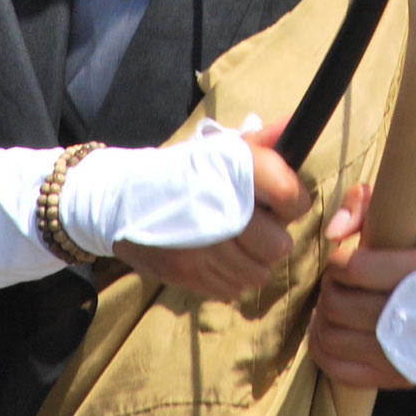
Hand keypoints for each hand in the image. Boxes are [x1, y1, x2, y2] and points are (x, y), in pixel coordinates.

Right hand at [113, 124, 309, 300]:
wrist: (122, 198)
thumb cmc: (181, 172)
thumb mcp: (220, 150)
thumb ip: (263, 142)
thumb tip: (293, 127)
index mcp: (233, 169)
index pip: (290, 195)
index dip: (293, 201)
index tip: (282, 201)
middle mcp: (223, 208)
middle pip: (279, 243)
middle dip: (273, 236)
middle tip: (256, 225)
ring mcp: (206, 247)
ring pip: (259, 272)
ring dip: (254, 261)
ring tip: (237, 244)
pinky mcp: (190, 275)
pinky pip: (233, 289)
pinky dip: (231, 277)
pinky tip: (218, 258)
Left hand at [308, 183, 415, 388]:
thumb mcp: (408, 214)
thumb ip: (363, 204)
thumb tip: (333, 233)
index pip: (356, 268)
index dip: (337, 261)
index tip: (342, 258)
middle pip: (340, 305)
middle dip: (329, 288)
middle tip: (335, 281)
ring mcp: (408, 352)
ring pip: (333, 338)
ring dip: (322, 316)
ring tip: (330, 301)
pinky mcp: (397, 377)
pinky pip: (339, 371)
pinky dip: (321, 348)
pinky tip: (326, 328)